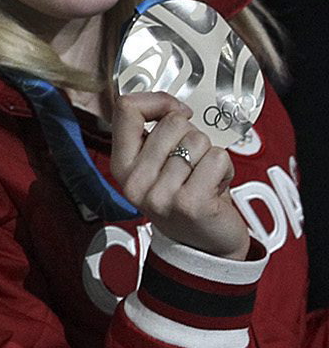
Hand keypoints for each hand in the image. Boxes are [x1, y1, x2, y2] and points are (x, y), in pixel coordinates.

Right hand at [110, 92, 249, 257]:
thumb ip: (155, 135)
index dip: (159, 101)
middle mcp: (134, 181)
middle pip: (173, 122)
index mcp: (121, 166)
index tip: (178, 113)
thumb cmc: (184, 195)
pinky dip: (225, 169)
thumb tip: (174, 106)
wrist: (203, 246)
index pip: (126, 109)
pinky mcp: (189, 203)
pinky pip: (216, 158)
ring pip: (198, 140)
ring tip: (203, 179)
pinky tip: (215, 188)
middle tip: (192, 164)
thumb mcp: (157, 166)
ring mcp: (159, 195)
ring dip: (210, 156)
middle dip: (193, 136)